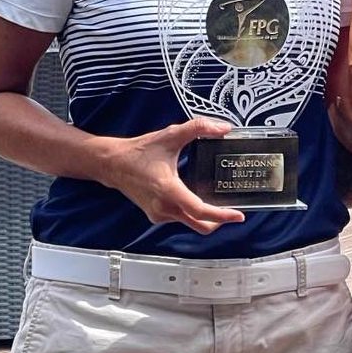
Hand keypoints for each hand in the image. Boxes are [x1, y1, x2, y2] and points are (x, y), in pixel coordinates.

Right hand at [100, 117, 245, 234]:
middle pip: (199, 224)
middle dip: (219, 221)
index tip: (239, 215)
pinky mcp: (156, 215)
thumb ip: (198, 128)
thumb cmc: (139, 151)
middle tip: (234, 210)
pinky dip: (192, 212)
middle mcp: (164, 207)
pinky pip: (181, 218)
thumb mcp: (170, 135)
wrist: (112, 163)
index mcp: (168, 190)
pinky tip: (197, 197)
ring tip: (217, 199)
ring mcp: (159, 214)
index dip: (222, 215)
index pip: (199, 210)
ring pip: (190, 222)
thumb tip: (223, 128)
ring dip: (205, 215)